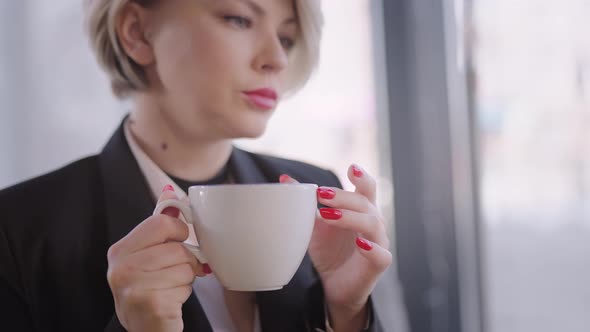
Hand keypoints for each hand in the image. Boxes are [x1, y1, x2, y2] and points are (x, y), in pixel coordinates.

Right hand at [106, 186, 209, 331]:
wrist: (144, 329)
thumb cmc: (148, 290)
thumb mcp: (148, 255)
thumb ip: (158, 226)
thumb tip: (169, 193)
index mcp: (120, 250)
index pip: (161, 223)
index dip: (178, 232)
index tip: (177, 242)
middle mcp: (121, 268)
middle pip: (177, 247)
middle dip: (185, 260)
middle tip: (175, 271)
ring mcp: (134, 287)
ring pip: (185, 266)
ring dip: (186, 278)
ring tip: (170, 287)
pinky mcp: (151, 303)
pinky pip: (185, 286)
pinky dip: (184, 294)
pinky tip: (170, 300)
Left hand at [280, 165, 391, 330]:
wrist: (333, 285)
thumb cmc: (329, 251)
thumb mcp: (313, 225)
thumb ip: (304, 203)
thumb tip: (284, 179)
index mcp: (360, 210)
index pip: (367, 188)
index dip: (362, 177)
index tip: (350, 168)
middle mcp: (373, 223)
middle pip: (365, 202)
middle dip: (342, 196)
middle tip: (320, 195)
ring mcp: (379, 243)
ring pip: (372, 223)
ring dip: (350, 217)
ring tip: (327, 216)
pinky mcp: (379, 265)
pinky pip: (381, 254)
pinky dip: (371, 247)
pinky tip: (359, 243)